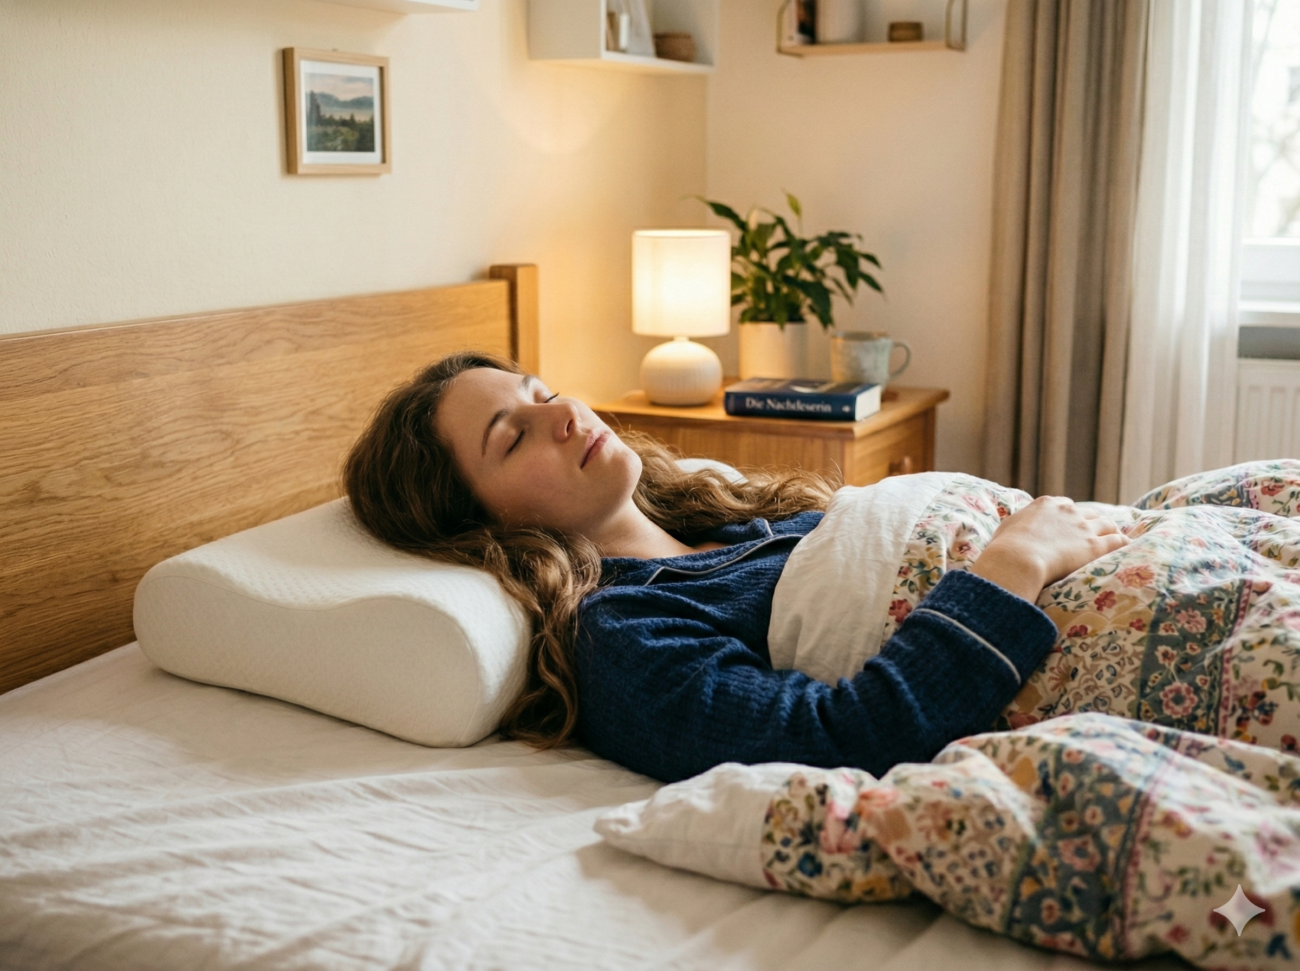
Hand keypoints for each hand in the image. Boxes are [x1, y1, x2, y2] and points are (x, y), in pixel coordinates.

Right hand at [968, 496, 1128, 602]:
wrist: (1017, 559)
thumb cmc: (1005, 548)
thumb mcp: (1006, 529)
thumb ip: (1017, 526)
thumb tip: (1014, 532)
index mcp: (1046, 504)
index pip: (1065, 505)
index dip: (1070, 516)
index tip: (1072, 525)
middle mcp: (1068, 511)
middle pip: (1089, 513)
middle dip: (1094, 522)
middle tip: (1097, 533)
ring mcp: (1083, 527)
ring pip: (1107, 524)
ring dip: (1111, 531)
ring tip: (1116, 540)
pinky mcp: (1095, 545)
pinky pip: (1118, 541)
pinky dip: (1124, 543)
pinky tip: (1128, 548)